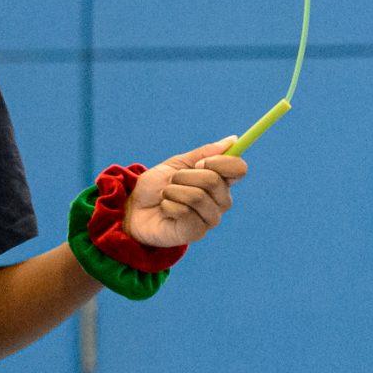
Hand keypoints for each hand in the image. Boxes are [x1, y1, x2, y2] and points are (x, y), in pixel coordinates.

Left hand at [124, 140, 248, 247]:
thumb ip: (203, 153)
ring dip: (173, 191)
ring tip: (166, 196)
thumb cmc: (156, 187)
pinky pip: (185, 212)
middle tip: (173, 181)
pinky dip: (168, 205)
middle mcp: (220, 201)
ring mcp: (210, 218)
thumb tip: (232, 140)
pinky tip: (165, 209)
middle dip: (185, 176)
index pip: (239, 169)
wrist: (134, 209)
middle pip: (214, 181)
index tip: (199, 163)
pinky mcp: (196, 232)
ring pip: (197, 196)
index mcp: (220, 181)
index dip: (220, 162)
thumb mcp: (177, 164)